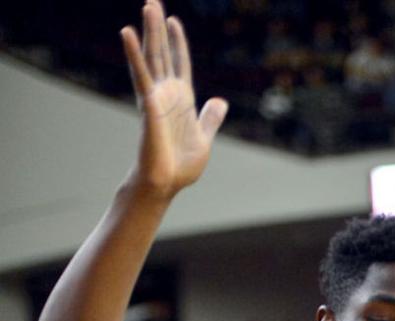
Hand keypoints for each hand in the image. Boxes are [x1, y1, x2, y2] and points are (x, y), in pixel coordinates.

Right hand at [121, 1, 227, 196]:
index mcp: (181, 99)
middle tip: (153, 0)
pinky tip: (127, 32)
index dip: (178, 41)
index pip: (179, 62)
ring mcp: (156, 96)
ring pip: (152, 56)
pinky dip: (134, 53)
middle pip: (163, 52)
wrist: (167, 183)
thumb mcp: (204, 137)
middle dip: (159, 27)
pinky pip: (141, 75)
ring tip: (148, 5)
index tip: (174, 20)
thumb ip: (210, 118)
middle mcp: (166, 93)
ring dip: (149, 31)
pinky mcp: (148, 104)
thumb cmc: (181, 165)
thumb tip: (221, 102)